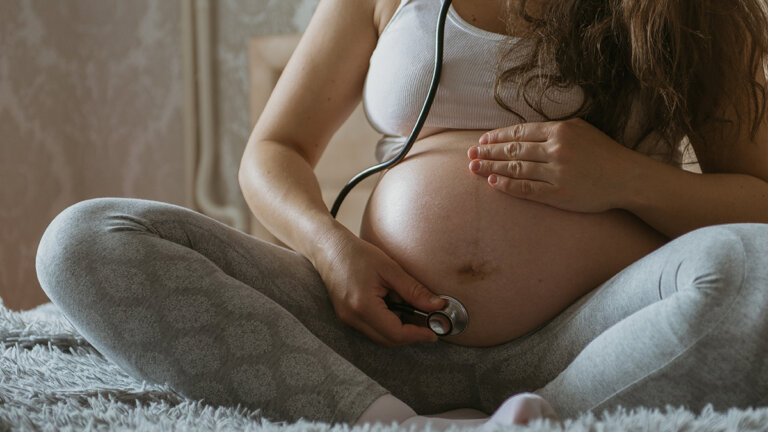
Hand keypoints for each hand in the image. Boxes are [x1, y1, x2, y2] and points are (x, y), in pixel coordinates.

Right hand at [313, 229, 444, 346]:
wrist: (329, 248)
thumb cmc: (357, 253)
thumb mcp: (390, 268)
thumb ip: (414, 290)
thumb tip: (437, 307)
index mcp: (363, 306)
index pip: (396, 333)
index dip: (418, 334)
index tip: (434, 330)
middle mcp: (352, 318)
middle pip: (388, 340)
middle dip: (411, 334)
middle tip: (428, 322)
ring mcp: (347, 319)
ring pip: (380, 337)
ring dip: (399, 329)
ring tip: (412, 311)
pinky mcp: (347, 317)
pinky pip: (372, 329)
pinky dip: (387, 323)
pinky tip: (395, 307)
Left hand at [467, 118, 641, 212]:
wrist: (627, 178)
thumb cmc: (604, 154)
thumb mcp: (581, 130)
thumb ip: (553, 130)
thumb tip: (523, 132)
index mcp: (560, 130)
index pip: (520, 132)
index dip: (498, 137)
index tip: (482, 140)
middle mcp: (556, 149)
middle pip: (513, 150)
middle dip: (488, 151)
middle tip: (470, 153)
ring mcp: (556, 172)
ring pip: (516, 169)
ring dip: (492, 168)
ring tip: (474, 167)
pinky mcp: (558, 193)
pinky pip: (527, 189)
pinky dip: (508, 186)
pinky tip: (493, 183)